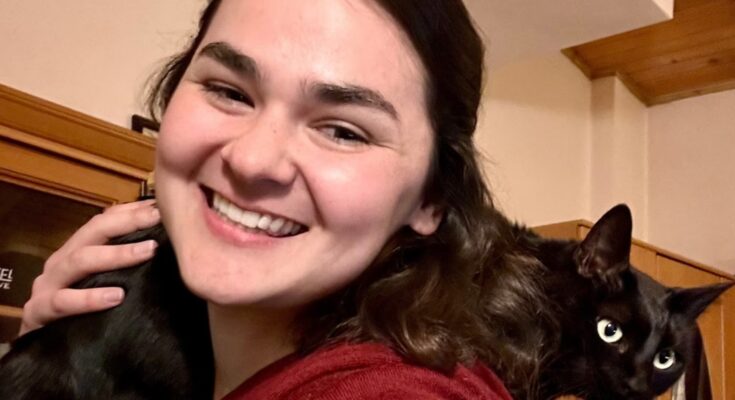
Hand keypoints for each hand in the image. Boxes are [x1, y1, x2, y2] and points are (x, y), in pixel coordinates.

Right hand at [19, 199, 160, 334]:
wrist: (41, 353)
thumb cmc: (79, 314)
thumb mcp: (103, 284)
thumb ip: (125, 266)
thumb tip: (166, 246)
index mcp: (77, 251)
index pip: (103, 221)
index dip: (131, 211)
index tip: (160, 206)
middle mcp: (62, 261)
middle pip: (93, 232)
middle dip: (128, 223)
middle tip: (158, 219)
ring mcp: (47, 285)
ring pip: (80, 260)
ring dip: (116, 254)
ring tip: (147, 251)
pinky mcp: (38, 311)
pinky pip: (63, 301)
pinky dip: (89, 298)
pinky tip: (116, 297)